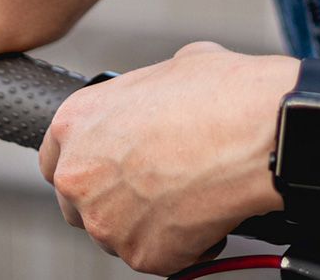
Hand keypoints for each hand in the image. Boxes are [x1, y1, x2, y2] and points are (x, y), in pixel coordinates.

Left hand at [38, 39, 297, 274]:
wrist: (265, 129)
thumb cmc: (226, 92)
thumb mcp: (177, 65)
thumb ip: (146, 94)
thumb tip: (159, 101)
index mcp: (78, 121)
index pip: (55, 157)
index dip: (89, 159)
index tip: (111, 162)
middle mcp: (81, 175)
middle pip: (81, 202)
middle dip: (115, 194)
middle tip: (160, 177)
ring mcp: (108, 222)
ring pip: (119, 232)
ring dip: (149, 218)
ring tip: (194, 187)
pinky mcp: (143, 255)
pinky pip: (158, 254)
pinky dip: (183, 241)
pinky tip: (209, 208)